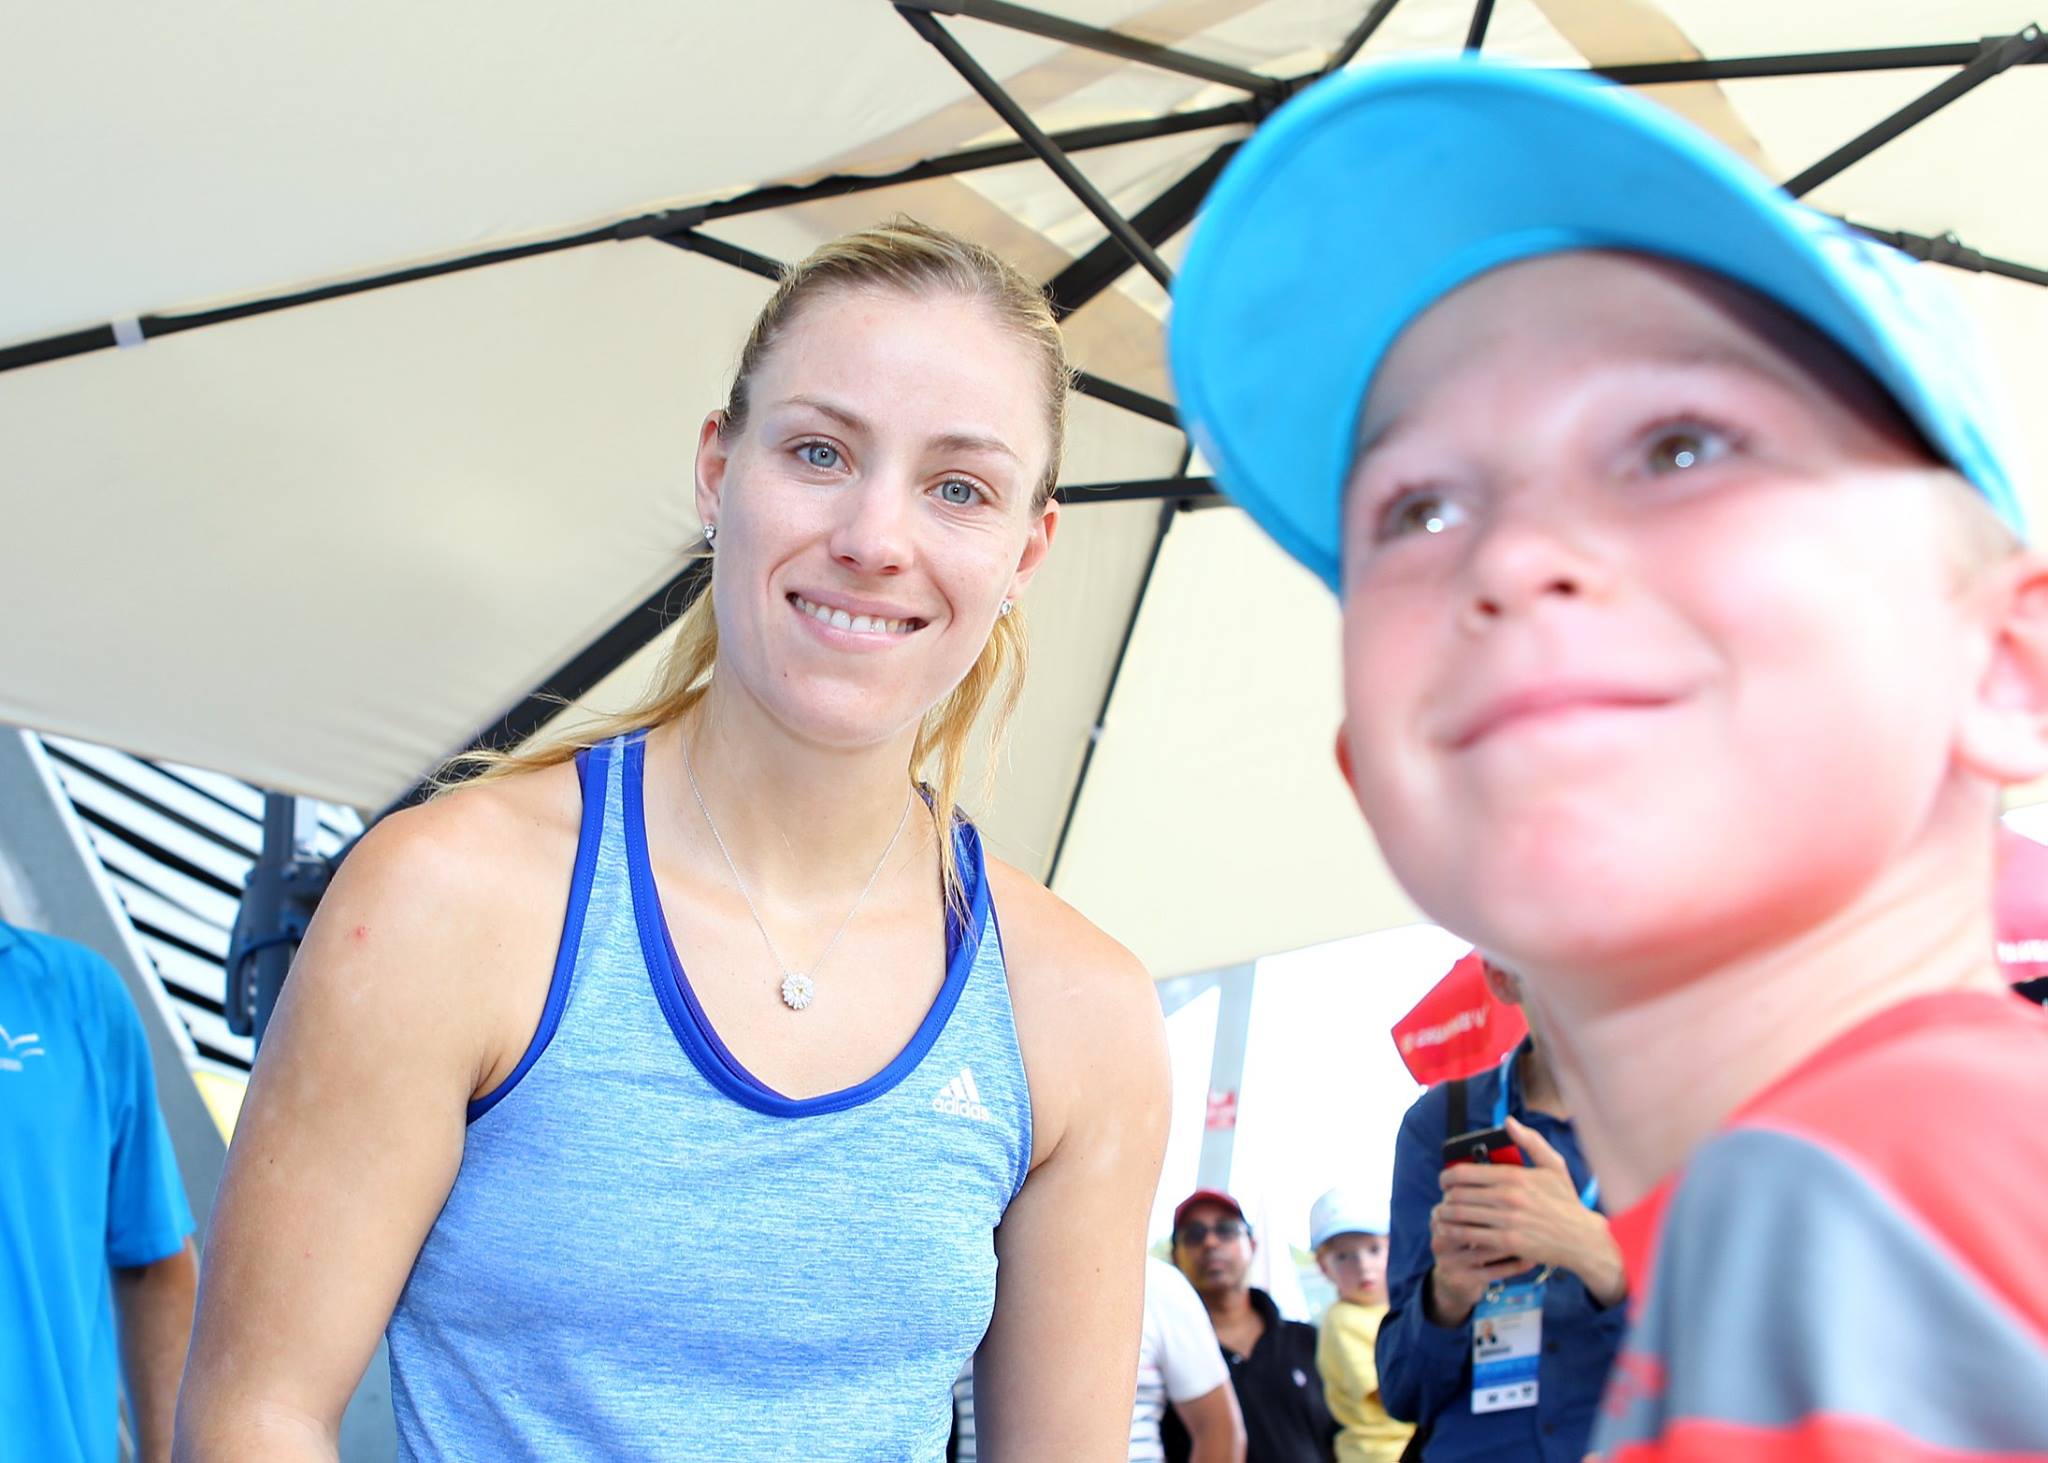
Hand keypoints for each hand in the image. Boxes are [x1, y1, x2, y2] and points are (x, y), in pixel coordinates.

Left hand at [1432, 1117, 1625, 1308]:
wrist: (1583, 1239)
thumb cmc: (1566, 1201)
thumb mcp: (1554, 1166)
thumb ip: (1530, 1141)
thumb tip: (1507, 1121)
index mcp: (1514, 1175)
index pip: (1465, 1172)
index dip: (1446, 1177)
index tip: (1444, 1181)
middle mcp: (1508, 1197)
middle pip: (1458, 1194)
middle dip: (1445, 1197)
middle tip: (1444, 1199)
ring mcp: (1507, 1221)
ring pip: (1460, 1216)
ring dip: (1444, 1215)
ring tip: (1441, 1215)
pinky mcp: (1508, 1242)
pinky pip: (1470, 1237)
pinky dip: (1454, 1234)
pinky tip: (1452, 1233)